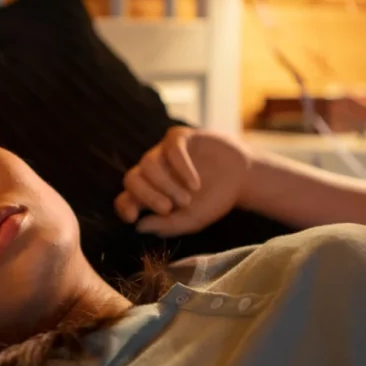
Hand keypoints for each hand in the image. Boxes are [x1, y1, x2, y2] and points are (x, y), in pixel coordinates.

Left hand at [114, 126, 251, 236]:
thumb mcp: (192, 219)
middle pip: (131, 179)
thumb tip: (139, 227)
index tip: (133, 218)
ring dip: (166, 184)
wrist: (242, 179)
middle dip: (147, 196)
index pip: (125, 198)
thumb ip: (167, 225)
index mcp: (150, 192)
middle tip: (167, 209)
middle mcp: (152, 171)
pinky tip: (194, 184)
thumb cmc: (213, 200)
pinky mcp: (179, 138)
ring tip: (187, 199)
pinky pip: (171, 149)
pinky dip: (181, 168)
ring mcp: (163, 152)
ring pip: (148, 164)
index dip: (124, 207)